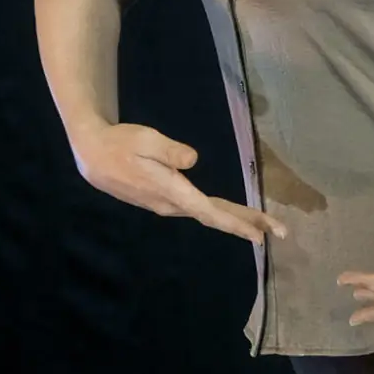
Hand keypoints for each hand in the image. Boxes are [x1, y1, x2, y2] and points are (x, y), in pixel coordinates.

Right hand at [74, 123, 285, 245]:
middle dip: (248, 223)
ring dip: (237, 218)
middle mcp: (172, 204)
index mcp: (170, 191)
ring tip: (264, 224)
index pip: (210, 211)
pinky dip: (221, 213)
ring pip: (209, 213)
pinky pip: (200, 209)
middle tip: (280, 231)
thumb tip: (192, 160)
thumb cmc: (120, 143)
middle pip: (216, 216)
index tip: (260, 234)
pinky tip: (233, 215)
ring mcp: (168, 205)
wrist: (93, 157)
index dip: (236, 222)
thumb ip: (169, 149)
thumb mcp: (145, 139)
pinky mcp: (166, 200)